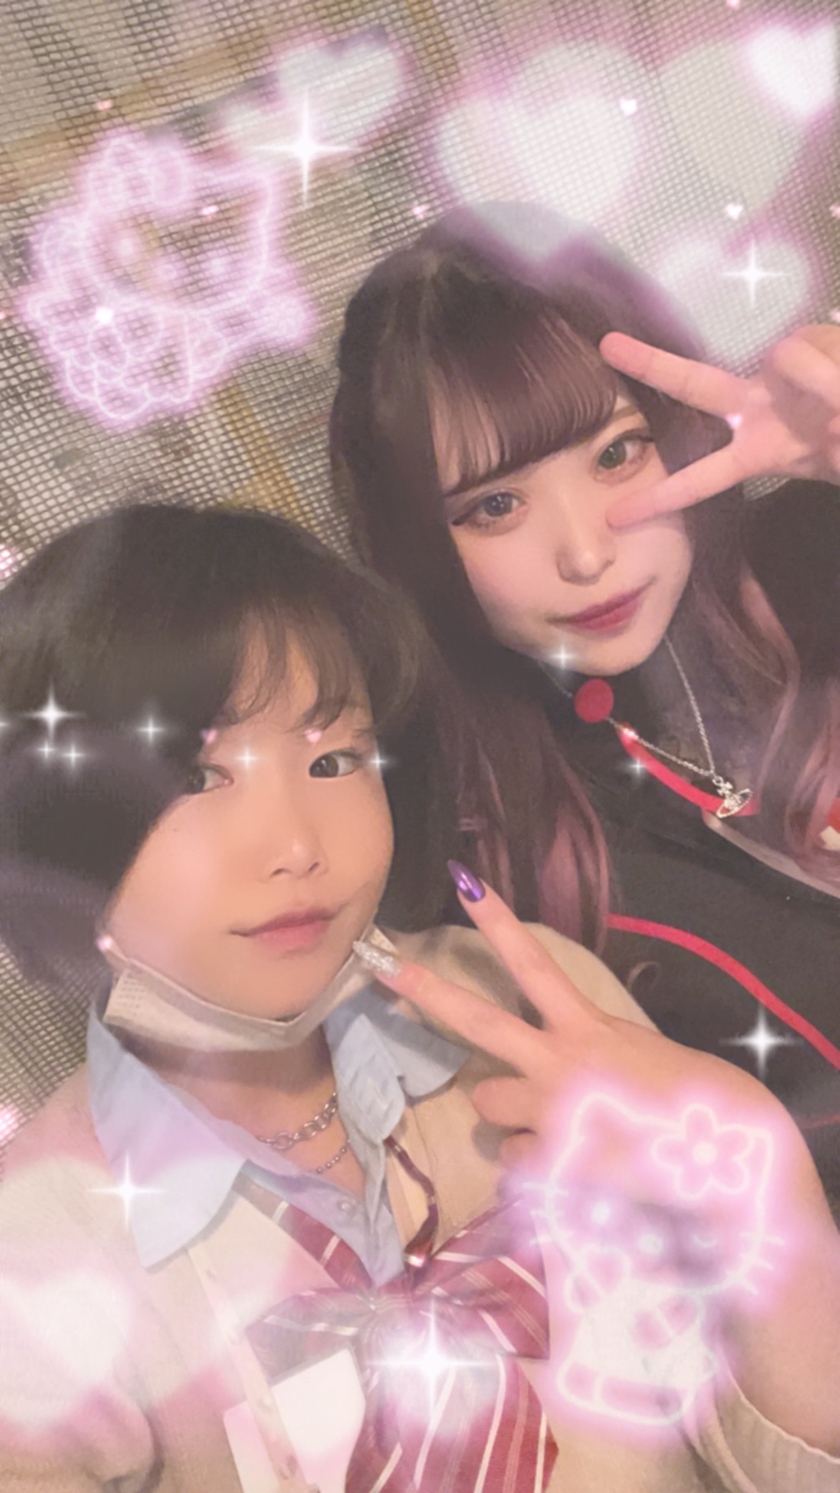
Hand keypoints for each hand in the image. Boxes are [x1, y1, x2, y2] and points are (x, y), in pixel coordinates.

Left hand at [364, 876, 779, 1184]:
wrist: (727, 1159)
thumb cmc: (699, 1102)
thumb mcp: (642, 1055)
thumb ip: (594, 1051)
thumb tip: (561, 1070)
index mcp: (588, 1027)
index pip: (533, 964)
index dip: (497, 921)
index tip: (463, 881)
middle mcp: (559, 1061)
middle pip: (477, 1021)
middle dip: (426, 993)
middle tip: (385, 969)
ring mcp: (549, 1112)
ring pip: (488, 1105)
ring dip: (509, 1114)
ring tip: (560, 1127)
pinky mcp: (551, 1163)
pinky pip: (515, 1163)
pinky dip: (536, 1169)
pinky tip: (574, 1171)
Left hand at [600, 324, 839, 525]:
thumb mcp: (835, 465)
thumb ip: (833, 452)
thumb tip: (832, 423)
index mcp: (755, 448)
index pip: (701, 476)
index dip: (662, 498)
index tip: (614, 517)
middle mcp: (755, 405)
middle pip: (696, 383)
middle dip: (652, 365)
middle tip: (606, 346)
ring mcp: (780, 369)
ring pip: (792, 360)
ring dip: (832, 387)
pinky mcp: (810, 338)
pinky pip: (823, 356)